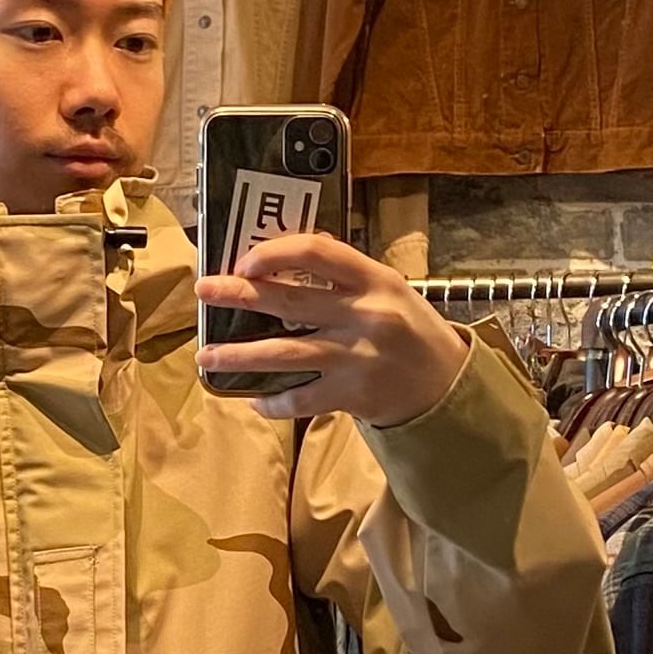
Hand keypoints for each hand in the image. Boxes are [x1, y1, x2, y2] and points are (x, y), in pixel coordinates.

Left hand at [196, 232, 469, 424]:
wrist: (447, 384)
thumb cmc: (412, 329)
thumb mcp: (389, 288)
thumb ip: (344, 275)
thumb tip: (287, 258)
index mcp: (373, 279)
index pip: (317, 251)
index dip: (275, 252)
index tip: (244, 260)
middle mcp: (363, 315)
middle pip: (289, 300)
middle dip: (239, 295)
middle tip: (204, 291)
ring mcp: (355, 357)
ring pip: (284, 354)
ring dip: (239, 355)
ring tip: (207, 356)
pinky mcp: (351, 394)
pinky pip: (300, 399)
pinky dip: (273, 401)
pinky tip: (254, 399)